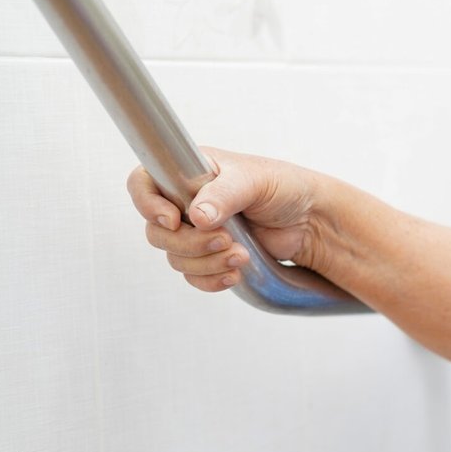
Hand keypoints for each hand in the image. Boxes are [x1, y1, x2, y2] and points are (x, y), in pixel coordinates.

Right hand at [126, 147, 320, 292]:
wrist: (308, 220)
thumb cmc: (282, 187)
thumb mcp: (254, 181)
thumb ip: (224, 195)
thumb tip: (197, 216)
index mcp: (187, 172)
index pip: (142, 185)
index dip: (148, 205)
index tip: (174, 221)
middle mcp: (184, 202)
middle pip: (157, 232)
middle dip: (190, 243)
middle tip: (225, 239)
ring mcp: (194, 232)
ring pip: (175, 258)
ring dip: (206, 263)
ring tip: (241, 254)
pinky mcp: (208, 257)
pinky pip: (193, 276)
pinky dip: (211, 279)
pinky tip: (235, 273)